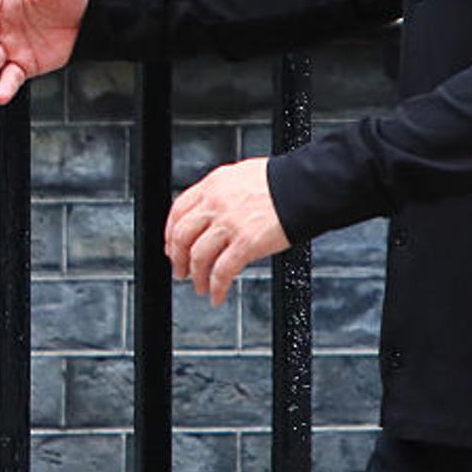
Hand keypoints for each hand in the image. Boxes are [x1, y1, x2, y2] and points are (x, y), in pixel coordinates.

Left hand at [164, 156, 290, 305]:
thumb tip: (209, 208)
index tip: (171, 245)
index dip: (170, 233)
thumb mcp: (238, 176)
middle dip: (177, 258)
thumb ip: (220, 192)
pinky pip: (223, 271)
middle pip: (182, 235)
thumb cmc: (277, 181)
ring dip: (196, 276)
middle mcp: (215, 204)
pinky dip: (216, 287)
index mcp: (212, 186)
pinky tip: (217, 295)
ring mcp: (229, 224)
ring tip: (199, 286)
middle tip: (179, 270)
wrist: (301, 188)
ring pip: (198, 256)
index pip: (178, 211)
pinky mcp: (246, 244)